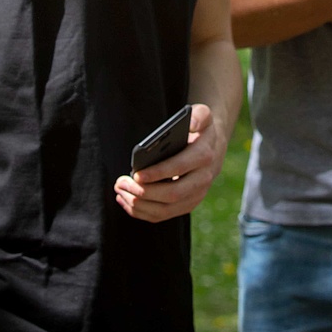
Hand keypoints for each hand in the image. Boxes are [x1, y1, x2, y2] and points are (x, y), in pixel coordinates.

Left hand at [114, 103, 225, 222]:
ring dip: (138, 204)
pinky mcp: (187, 205)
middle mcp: (203, 179)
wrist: (212, 147)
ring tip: (120, 191)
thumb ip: (200, 115)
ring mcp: (196, 195)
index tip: (136, 174)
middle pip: (172, 194)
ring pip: (165, 209)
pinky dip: (142, 212)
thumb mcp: (203, 115)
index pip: (180, 168)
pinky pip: (162, 215)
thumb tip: (192, 123)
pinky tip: (126, 200)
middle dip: (143, 192)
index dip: (157, 173)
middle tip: (121, 183)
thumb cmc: (199, 129)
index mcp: (205, 156)